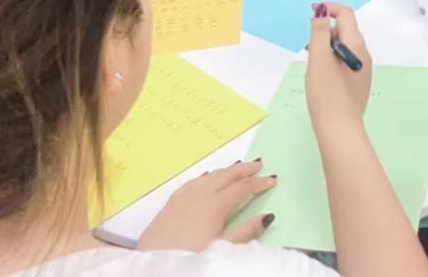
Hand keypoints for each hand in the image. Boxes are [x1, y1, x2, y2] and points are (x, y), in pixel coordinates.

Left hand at [139, 160, 276, 250]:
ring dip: (226, 170)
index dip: (259, 183)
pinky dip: (206, 176)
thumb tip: (267, 216)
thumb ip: (246, 232)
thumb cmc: (191, 257)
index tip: (273, 179)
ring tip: (238, 166)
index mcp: (216, 205)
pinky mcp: (171, 203)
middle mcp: (201, 195)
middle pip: (227, 176)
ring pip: (210, 176)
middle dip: (244, 169)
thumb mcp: (222, 250)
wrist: (153, 263)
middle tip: (259, 163)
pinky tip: (207, 177)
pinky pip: (194, 182)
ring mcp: (184, 197)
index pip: (243, 188)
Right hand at [306, 3, 371, 135]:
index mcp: (356, 44)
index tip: (310, 12)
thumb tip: (321, 10)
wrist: (340, 128)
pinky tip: (321, 75)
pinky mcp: (358, 82)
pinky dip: (332, 59)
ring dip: (327, 45)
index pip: (346, 14)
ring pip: (344, 46)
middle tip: (308, 46)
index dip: (327, 8)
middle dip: (325, 30)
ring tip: (312, 62)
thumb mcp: (318, 58)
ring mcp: (363, 69)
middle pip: (345, 30)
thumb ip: (319, 32)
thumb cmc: (326, 92)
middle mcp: (364, 54)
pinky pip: (345, 60)